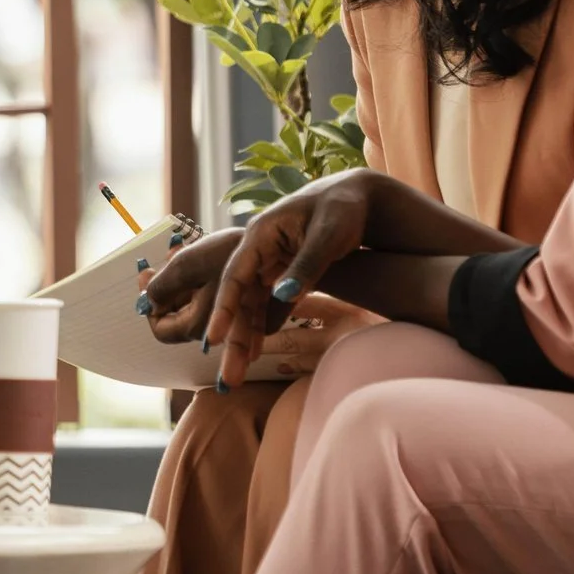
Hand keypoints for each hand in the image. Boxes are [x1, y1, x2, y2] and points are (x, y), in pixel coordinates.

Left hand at [140, 227, 239, 345]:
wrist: (271, 242)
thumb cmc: (229, 254)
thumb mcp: (184, 265)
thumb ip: (159, 288)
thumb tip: (147, 302)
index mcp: (200, 327)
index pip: (161, 330)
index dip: (150, 307)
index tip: (147, 279)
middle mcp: (216, 330)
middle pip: (177, 317)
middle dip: (167, 290)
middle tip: (167, 260)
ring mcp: (230, 320)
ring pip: (193, 305)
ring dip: (182, 282)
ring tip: (180, 253)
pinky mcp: (241, 306)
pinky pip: (210, 299)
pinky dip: (198, 281)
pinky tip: (199, 258)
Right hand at [206, 168, 384, 388]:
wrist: (360, 196)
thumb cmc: (344, 207)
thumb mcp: (329, 234)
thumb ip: (307, 265)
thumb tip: (284, 296)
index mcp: (261, 235)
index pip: (235, 276)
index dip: (223, 307)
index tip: (213, 338)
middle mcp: (259, 251)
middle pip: (239, 299)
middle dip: (231, 338)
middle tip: (227, 377)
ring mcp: (270, 264)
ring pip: (251, 307)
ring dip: (245, 338)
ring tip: (236, 374)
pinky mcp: (284, 273)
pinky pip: (268, 305)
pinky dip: (263, 328)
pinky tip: (257, 351)